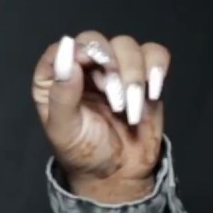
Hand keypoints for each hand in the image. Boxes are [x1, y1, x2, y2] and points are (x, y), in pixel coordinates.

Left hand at [31, 31, 169, 202]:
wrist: (117, 172)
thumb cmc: (83, 151)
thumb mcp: (63, 129)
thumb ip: (62, 94)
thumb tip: (66, 54)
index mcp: (54, 80)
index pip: (61, 49)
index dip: (76, 50)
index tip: (88, 63)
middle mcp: (82, 68)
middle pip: (95, 40)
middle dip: (108, 63)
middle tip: (113, 94)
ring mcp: (113, 69)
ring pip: (126, 45)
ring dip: (132, 74)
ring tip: (129, 108)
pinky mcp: (143, 75)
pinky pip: (154, 54)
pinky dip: (157, 68)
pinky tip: (152, 92)